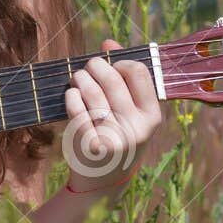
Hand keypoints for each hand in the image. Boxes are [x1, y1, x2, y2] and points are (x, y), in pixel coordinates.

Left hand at [61, 37, 163, 194]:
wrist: (103, 180)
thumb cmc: (117, 135)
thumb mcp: (129, 112)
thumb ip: (124, 78)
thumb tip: (108, 41)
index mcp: (152, 116)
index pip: (138, 72)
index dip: (120, 61)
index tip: (110, 64)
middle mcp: (137, 128)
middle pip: (113, 79)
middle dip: (95, 66)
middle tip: (87, 66)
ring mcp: (114, 138)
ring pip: (92, 92)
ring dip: (80, 78)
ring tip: (77, 78)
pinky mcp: (91, 146)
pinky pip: (77, 110)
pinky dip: (71, 97)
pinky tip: (70, 94)